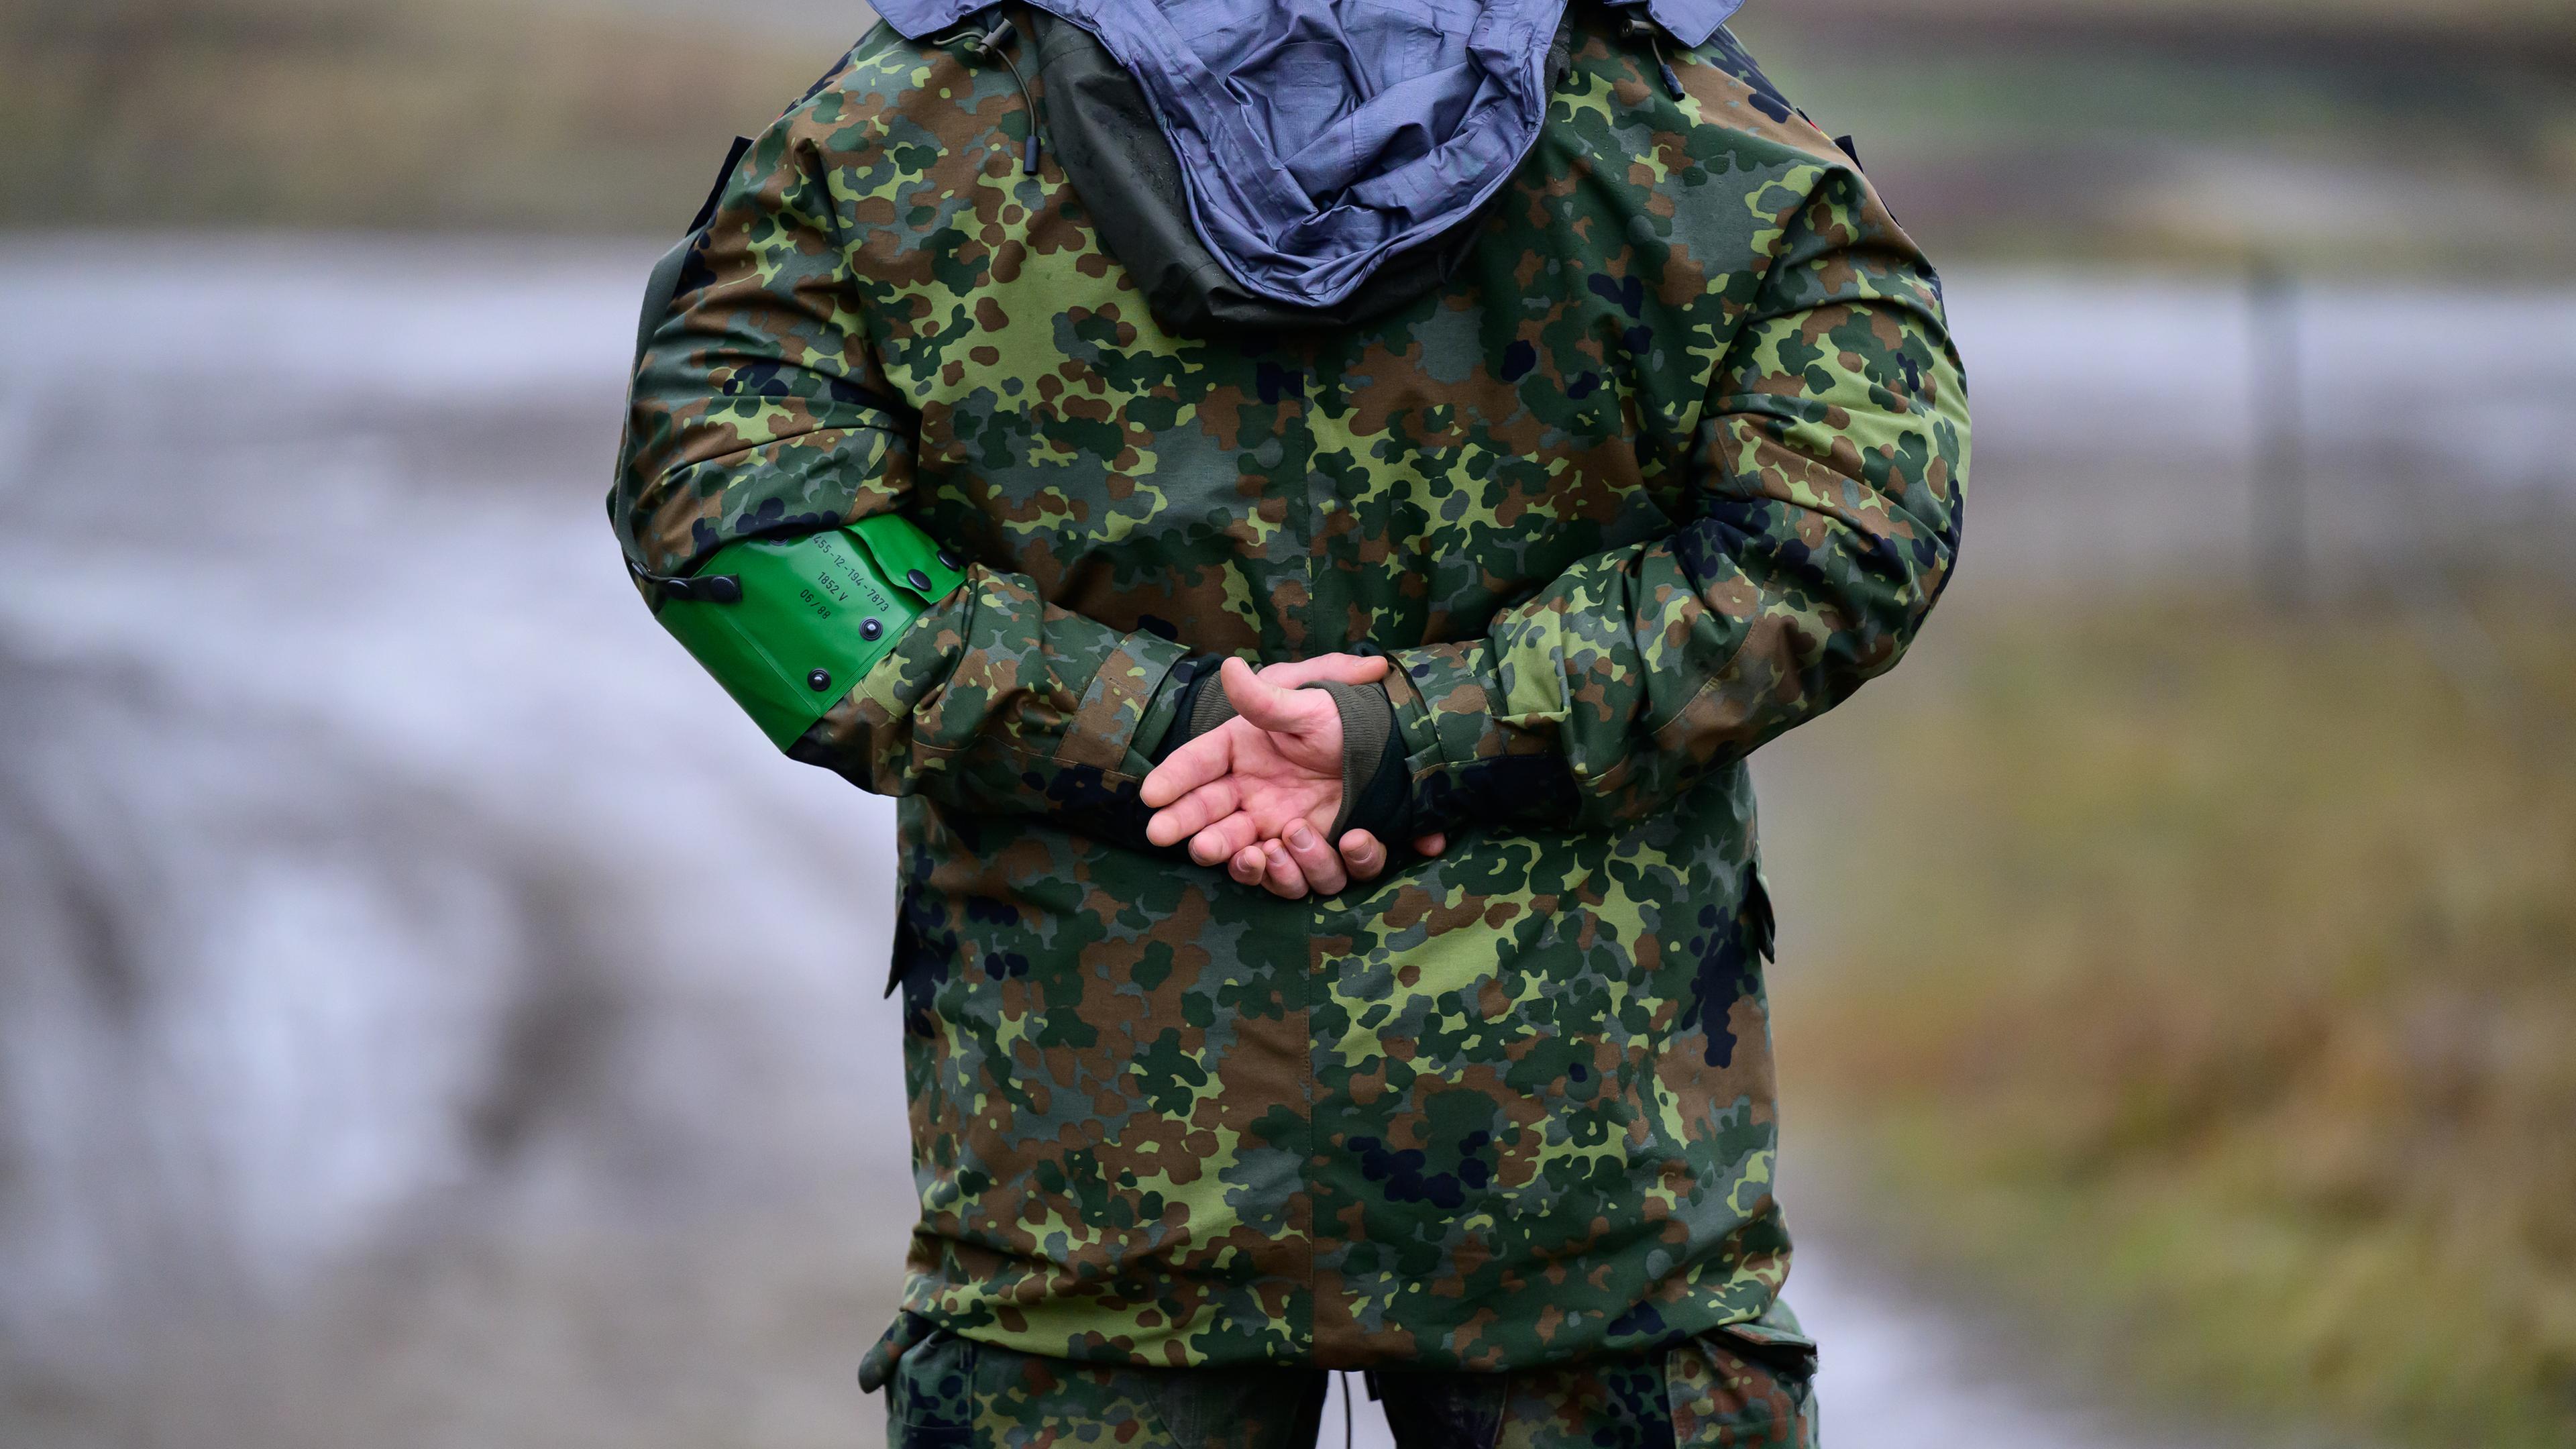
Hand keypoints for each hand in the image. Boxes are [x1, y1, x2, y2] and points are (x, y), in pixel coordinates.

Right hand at [1141, 654, 1449, 900]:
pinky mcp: (1304, 851)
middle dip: (1183, 826)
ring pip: (1244, 853)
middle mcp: (1246, 792)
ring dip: (1239, 857)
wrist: (1388, 751)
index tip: (1150, 795)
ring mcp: (1272, 825)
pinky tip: (1297, 847)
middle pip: (1205, 816)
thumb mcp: (1307, 706)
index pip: (1195, 764)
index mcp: (1238, 750)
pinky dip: (1292, 869)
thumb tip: (1231, 667)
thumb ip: (1266, 700)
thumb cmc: (1341, 720)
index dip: (1171, 779)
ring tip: (1253, 852)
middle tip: (1163, 834)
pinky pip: (1292, 872)